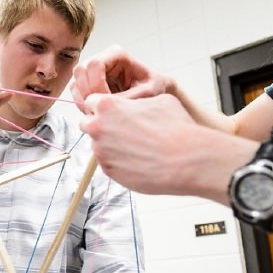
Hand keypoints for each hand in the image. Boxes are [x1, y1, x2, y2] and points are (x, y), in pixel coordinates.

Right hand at [71, 45, 174, 106]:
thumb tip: (103, 106)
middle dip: (88, 93)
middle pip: (81, 71)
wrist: (156, 92)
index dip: (97, 84)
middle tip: (102, 109)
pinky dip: (82, 103)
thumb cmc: (154, 89)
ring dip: (83, 99)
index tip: (109, 101)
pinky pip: (76, 91)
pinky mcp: (89, 82)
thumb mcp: (146, 94)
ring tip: (100, 111)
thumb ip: (125, 98)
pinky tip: (96, 110)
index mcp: (117, 55)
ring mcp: (93, 70)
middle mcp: (103, 58)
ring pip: (76, 81)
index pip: (95, 64)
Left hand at [79, 93, 200, 194]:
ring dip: (110, 145)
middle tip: (120, 129)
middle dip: (99, 124)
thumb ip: (136, 102)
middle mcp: (98, 128)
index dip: (103, 106)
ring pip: (98, 145)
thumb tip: (133, 106)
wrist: (186, 161)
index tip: (113, 111)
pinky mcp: (109, 171)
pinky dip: (118, 161)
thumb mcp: (159, 101)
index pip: (90, 101)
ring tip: (136, 147)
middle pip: (87, 123)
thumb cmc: (176, 128)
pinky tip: (138, 160)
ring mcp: (101, 151)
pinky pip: (108, 163)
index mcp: (107, 106)